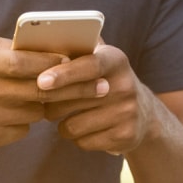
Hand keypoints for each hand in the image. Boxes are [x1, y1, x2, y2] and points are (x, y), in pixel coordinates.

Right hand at [0, 32, 65, 155]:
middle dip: (69, 88)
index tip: (72, 62)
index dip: (51, 62)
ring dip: (39, 106)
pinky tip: (9, 116)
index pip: (23, 62)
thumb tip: (45, 47)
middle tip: (91, 86)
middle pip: (38, 90)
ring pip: (35, 112)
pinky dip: (23, 123)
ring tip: (30, 99)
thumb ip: (4, 46)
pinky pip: (23, 130)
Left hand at [35, 43, 158, 154]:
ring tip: (70, 115)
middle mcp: (125, 85)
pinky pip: (82, 142)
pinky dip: (77, 138)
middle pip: (72, 100)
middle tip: (43, 100)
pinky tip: (86, 129)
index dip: (63, 74)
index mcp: (116, 60)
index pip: (89, 66)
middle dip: (51, 102)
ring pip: (72, 125)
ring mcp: (127, 112)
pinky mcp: (126, 136)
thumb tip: (38, 40)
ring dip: (62, 123)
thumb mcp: (99, 59)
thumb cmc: (105, 81)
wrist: (143, 114)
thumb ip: (75, 49)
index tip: (41, 81)